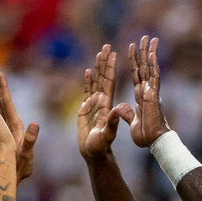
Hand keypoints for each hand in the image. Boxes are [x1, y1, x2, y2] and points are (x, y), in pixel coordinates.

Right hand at [77, 44, 123, 158]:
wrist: (94, 153)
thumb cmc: (101, 147)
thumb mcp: (107, 134)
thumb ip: (111, 122)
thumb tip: (116, 109)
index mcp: (107, 105)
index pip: (110, 82)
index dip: (110, 68)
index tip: (113, 54)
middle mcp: (102, 102)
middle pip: (103, 78)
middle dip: (105, 62)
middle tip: (106, 46)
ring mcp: (94, 104)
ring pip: (96, 82)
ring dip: (97, 68)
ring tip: (99, 53)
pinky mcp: (85, 109)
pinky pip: (87, 91)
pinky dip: (88, 81)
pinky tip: (89, 71)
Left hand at [115, 35, 170, 147]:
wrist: (153, 142)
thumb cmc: (145, 136)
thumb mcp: (131, 122)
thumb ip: (126, 113)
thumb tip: (119, 107)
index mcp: (141, 96)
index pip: (136, 75)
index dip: (134, 62)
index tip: (132, 49)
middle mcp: (147, 91)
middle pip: (144, 67)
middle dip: (143, 52)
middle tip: (144, 37)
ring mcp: (151, 92)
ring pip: (150, 68)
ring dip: (149, 53)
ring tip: (149, 38)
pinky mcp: (153, 96)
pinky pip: (153, 77)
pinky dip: (153, 65)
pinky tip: (152, 53)